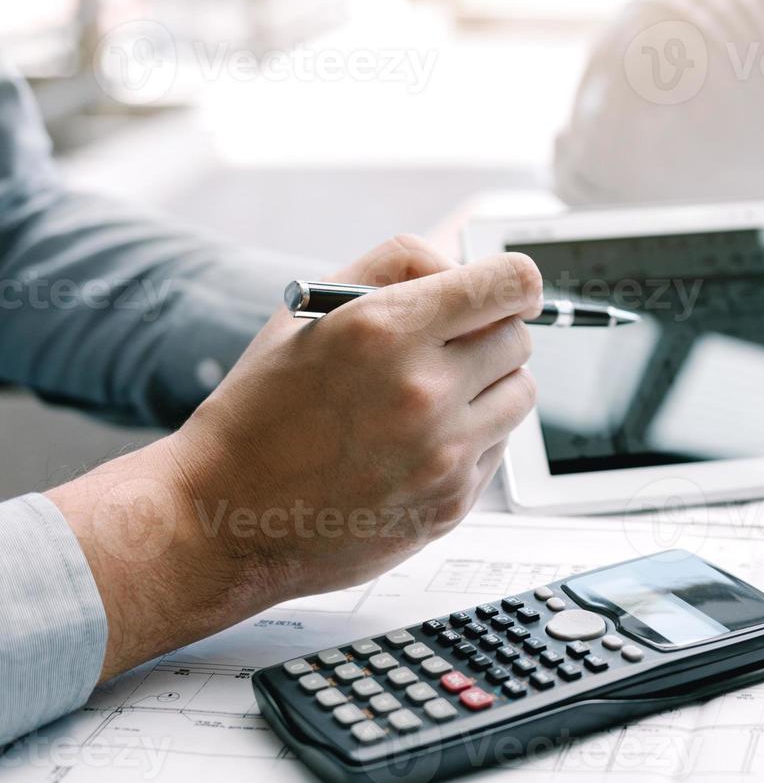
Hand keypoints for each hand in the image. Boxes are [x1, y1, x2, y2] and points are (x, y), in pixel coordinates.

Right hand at [49, 235, 541, 678]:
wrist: (223, 519)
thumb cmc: (261, 410)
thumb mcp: (311, 309)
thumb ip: (397, 264)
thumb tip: (465, 268)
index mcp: (386, 329)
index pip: (513, 283)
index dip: (513, 283)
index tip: (504, 294)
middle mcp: (423, 390)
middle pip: (520, 338)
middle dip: (488, 336)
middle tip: (443, 350)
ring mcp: (443, 453)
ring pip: (521, 394)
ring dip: (490, 387)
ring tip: (432, 398)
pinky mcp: (452, 502)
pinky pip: (498, 448)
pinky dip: (471, 440)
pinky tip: (416, 446)